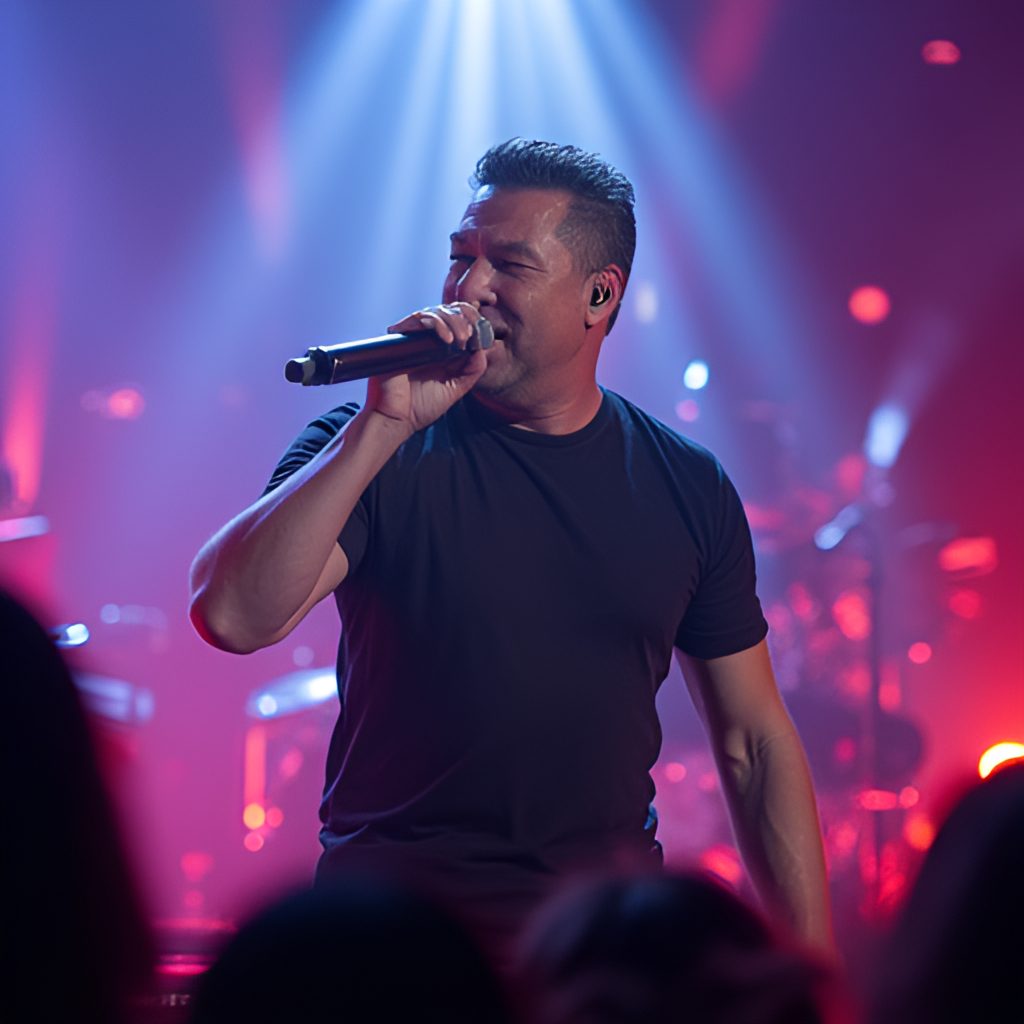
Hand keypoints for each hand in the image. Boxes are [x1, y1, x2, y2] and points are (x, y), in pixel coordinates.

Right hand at [365, 302, 487, 434]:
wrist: (397, 419)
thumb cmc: (422, 406)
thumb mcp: (457, 388)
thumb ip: (472, 370)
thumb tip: (482, 347)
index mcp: (442, 350)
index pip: (458, 321)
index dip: (471, 320)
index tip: (481, 331)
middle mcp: (427, 340)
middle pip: (448, 312)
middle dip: (464, 319)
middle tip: (470, 334)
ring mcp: (413, 338)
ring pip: (434, 312)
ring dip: (452, 320)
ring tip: (461, 338)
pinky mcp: (398, 338)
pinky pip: (416, 319)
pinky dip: (434, 323)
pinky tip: (446, 338)